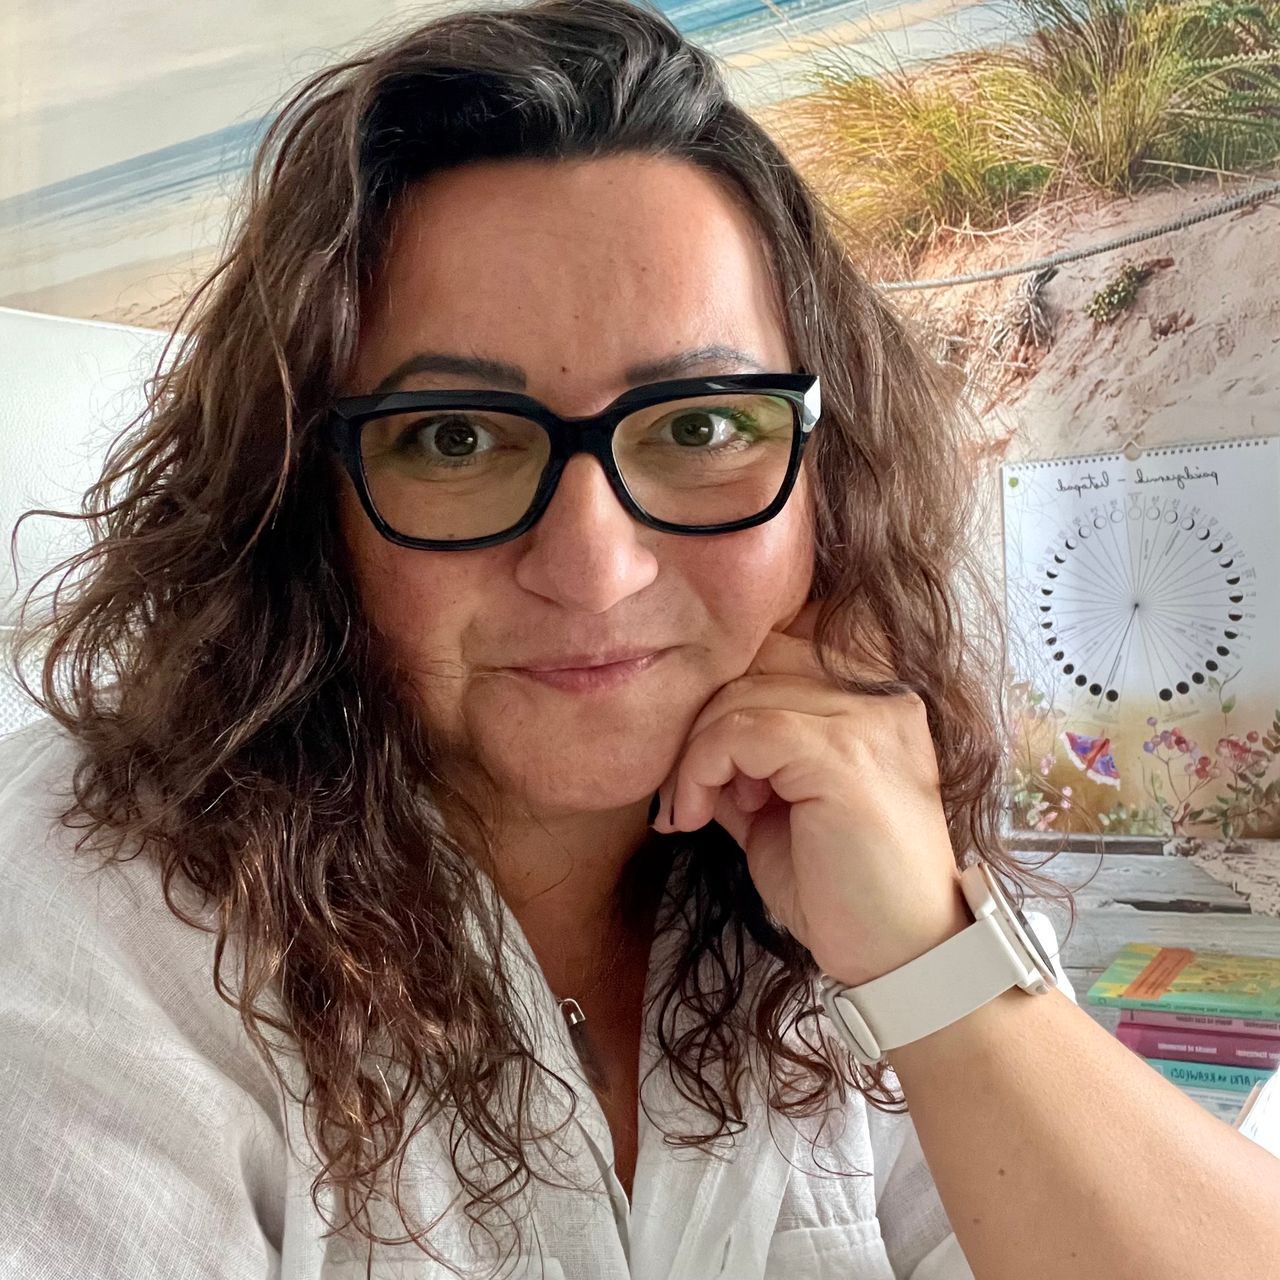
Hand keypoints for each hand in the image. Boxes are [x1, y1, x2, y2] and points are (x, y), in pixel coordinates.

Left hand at [652, 599, 971, 987]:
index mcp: (875, 700)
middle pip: (754, 659)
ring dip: (695, 754)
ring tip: (696, 810)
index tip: (700, 767)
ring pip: (740, 695)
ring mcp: (868, 720)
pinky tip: (698, 816)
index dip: (723, 697)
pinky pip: (742, 732)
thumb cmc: (846, 892)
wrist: (903, 959)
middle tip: (688, 789)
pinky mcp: (843, 755)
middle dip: (701, 719)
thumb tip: (686, 737)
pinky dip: (701, 770)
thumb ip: (746, 760)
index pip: (776, 648)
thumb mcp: (780, 809)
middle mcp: (882, 695)